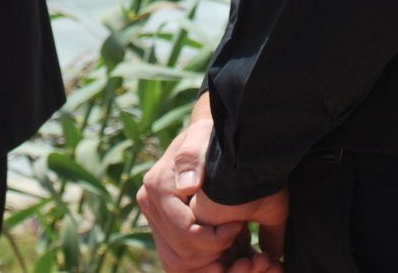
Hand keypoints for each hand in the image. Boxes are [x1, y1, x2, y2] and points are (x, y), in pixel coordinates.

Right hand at [137, 103, 283, 271]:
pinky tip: (231, 258)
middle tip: (247, 251)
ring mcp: (156, 219)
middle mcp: (151, 205)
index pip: (186, 235)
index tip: (242, 226)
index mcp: (157, 187)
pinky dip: (206, 266)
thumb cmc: (212, 138)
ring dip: (212, 267)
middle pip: (181, 256)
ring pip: (179, 264)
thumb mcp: (205, 139)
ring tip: (242, 258)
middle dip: (216, 260)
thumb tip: (187, 186)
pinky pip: (182, 262)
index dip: (217, 240)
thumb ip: (193, 157)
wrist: (209, 137)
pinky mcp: (166, 229)